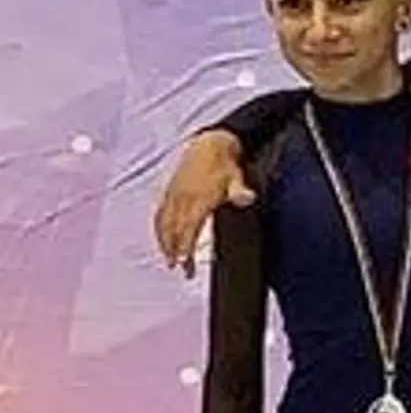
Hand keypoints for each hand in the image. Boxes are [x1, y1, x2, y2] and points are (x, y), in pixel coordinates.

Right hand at [153, 131, 252, 276]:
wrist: (209, 144)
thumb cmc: (225, 165)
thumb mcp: (236, 177)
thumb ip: (239, 190)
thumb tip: (247, 198)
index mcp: (199, 197)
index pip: (189, 226)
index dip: (185, 245)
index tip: (184, 261)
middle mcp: (183, 198)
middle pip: (175, 229)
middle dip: (175, 249)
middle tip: (178, 268)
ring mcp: (174, 195)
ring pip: (165, 223)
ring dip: (165, 242)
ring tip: (169, 260)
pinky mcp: (169, 192)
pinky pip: (160, 214)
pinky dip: (159, 229)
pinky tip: (162, 240)